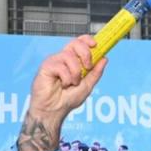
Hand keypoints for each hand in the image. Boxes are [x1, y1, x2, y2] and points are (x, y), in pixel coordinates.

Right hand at [18, 35, 106, 150]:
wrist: (54, 110)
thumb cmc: (67, 100)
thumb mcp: (87, 86)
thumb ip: (96, 73)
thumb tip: (105, 58)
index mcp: (73, 60)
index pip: (79, 43)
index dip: (87, 40)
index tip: (96, 45)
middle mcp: (63, 58)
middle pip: (75, 43)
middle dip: (85, 53)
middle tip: (87, 67)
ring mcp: (54, 61)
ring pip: (69, 56)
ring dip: (76, 73)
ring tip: (72, 84)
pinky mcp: (46, 66)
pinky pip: (61, 66)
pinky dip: (67, 78)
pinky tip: (63, 85)